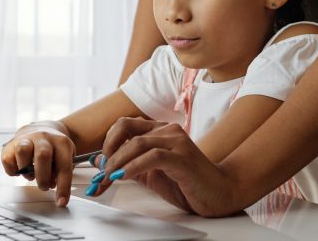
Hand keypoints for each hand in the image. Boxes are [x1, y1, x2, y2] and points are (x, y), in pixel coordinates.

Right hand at [0, 123, 75, 206]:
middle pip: (42, 155)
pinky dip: (13, 170)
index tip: (61, 202)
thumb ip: (61, 173)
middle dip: (43, 177)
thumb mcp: (65, 157)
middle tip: (44, 186)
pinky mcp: (10, 145)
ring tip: (31, 175)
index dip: (63, 187)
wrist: (40, 129)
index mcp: (61, 142)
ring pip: (22, 151)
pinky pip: (7, 160)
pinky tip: (20, 170)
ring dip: (27, 171)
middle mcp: (43, 137)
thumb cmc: (53, 149)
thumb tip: (54, 189)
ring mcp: (26, 139)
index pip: (63, 166)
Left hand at [88, 118, 240, 216]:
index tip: (100, 164)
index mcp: (160, 131)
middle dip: (108, 151)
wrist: (218, 193)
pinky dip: (133, 167)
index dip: (107, 142)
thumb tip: (99, 160)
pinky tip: (124, 177)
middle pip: (126, 128)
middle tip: (101, 173)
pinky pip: (152, 157)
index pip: (125, 124)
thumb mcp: (150, 174)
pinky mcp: (182, 157)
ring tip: (108, 178)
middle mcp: (168, 130)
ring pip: (137, 142)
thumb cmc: (187, 183)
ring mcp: (177, 141)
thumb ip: (127, 165)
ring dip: (117, 162)